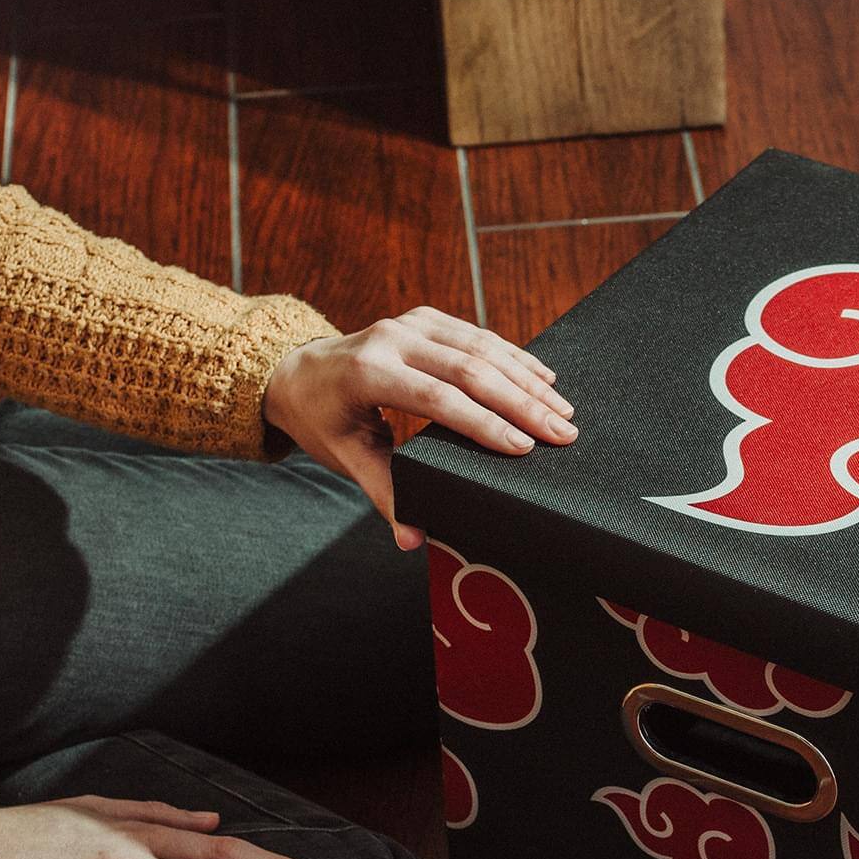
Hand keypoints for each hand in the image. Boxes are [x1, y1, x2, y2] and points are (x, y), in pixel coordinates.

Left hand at [262, 306, 576, 549]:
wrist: (295, 370)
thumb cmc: (322, 419)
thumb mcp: (345, 457)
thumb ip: (384, 493)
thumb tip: (413, 539)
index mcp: (367, 373)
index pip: (437, 399)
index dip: (484, 424)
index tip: (524, 447)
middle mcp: (390, 339)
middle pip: (469, 370)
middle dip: (522, 404)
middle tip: (563, 433)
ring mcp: (410, 323)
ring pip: (481, 348)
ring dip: (526, 380)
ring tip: (563, 411)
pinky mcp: (424, 318)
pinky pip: (477, 335)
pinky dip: (514, 357)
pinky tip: (544, 378)